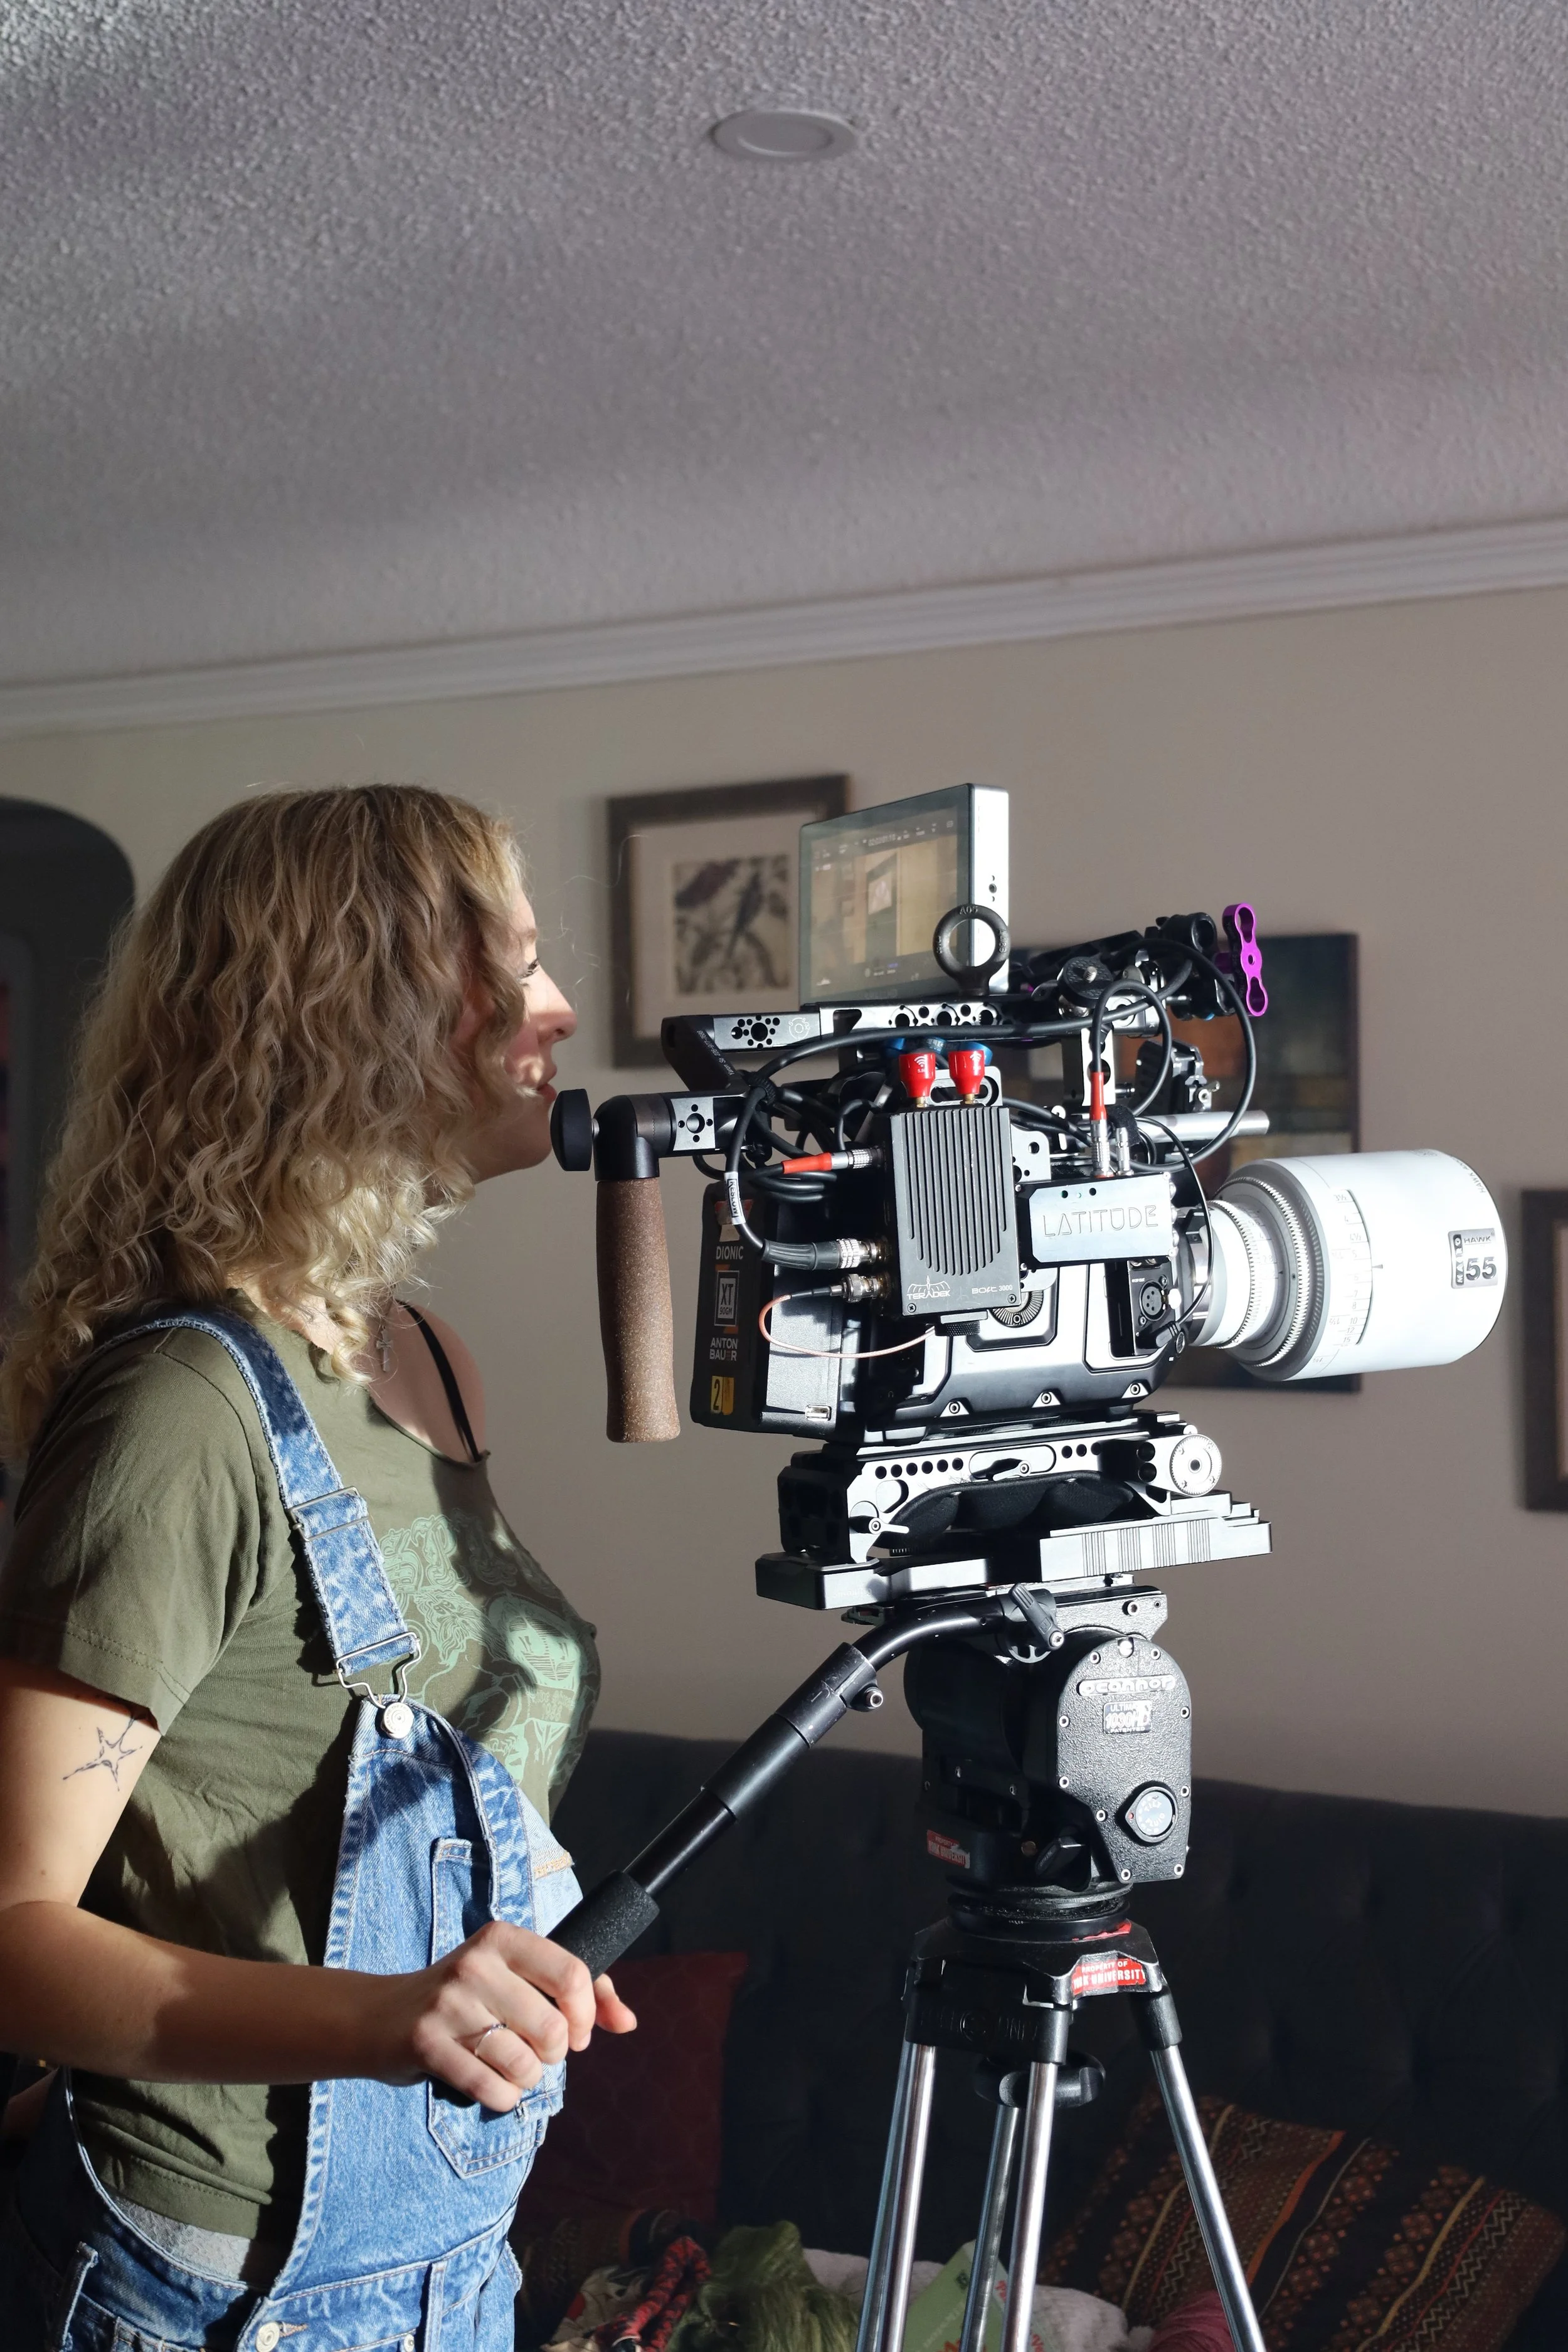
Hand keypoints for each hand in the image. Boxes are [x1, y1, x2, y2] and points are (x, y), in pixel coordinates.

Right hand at [367, 1922, 636, 2110]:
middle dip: (554, 2055)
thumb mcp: (516, 1976)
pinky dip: (502, 2098)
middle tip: (536, 2052)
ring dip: (525, 2080)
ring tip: (507, 2066)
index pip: (573, 1974)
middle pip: (553, 2029)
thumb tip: (628, 2021)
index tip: (579, 2032)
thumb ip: (579, 1990)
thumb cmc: (466, 1997)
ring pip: (524, 2065)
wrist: (380, 2016)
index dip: (587, 2015)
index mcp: (503, 1938)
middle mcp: (476, 1964)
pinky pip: (492, 2090)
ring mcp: (449, 2004)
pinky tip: (488, 2084)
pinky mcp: (427, 2044)